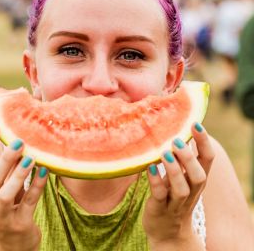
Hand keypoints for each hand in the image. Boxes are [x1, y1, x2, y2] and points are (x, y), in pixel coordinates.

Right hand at [0, 126, 47, 250]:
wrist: (12, 245)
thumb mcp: (2, 189)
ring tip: (31, 157)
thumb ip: (5, 169)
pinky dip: (37, 185)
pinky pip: (29, 202)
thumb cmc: (8, 208)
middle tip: (19, 141)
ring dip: (19, 173)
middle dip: (5, 158)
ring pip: (6, 194)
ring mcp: (1, 218)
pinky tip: (45, 171)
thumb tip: (14, 139)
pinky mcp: (19, 225)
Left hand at [143, 123, 214, 249]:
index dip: (204, 142)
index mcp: (196, 180)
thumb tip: (176, 130)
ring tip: (164, 153)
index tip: (196, 124)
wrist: (167, 233)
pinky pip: (160, 196)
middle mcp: (191, 192)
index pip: (207, 160)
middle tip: (177, 140)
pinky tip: (149, 167)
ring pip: (182, 188)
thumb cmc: (173, 196)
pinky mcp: (160, 209)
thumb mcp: (182, 178)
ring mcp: (176, 203)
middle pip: (199, 176)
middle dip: (189, 158)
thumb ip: (181, 159)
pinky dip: (156, 181)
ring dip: (175, 170)